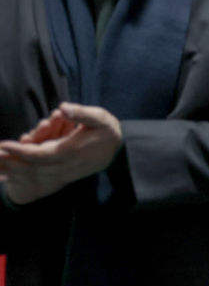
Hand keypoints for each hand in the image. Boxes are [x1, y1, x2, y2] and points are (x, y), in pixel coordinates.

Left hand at [0, 103, 122, 204]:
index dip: (20, 151)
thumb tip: (62, 108)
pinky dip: (23, 175)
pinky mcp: (63, 176)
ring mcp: (64, 173)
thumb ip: (81, 113)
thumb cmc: (109, 131)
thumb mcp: (100, 117)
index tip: (3, 145)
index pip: (40, 154)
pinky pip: (39, 178)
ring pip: (34, 175)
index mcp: (72, 151)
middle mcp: (66, 166)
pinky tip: (10, 171)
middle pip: (32, 168)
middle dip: (10, 162)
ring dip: (14, 170)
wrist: (120, 151)